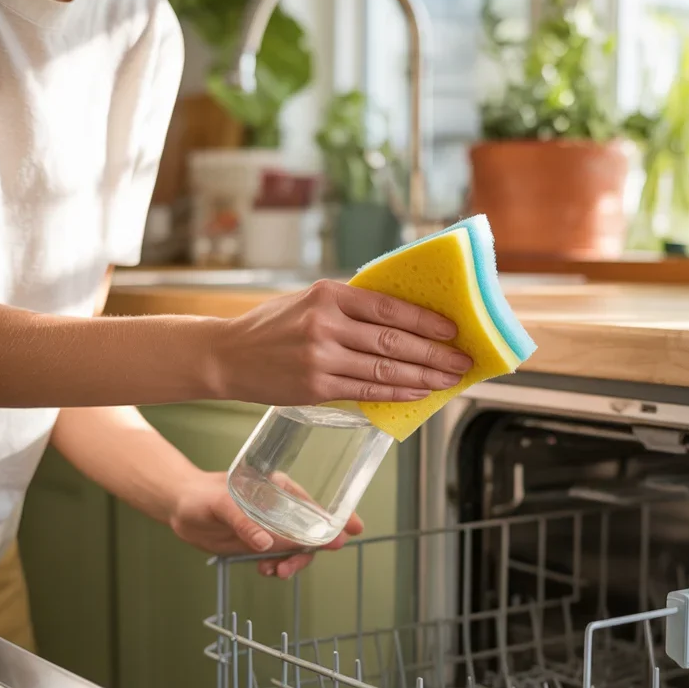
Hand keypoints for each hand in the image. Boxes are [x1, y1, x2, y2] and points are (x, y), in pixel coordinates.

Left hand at [168, 471, 362, 578]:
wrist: (180, 508)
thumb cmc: (201, 496)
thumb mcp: (221, 505)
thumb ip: (243, 523)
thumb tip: (265, 544)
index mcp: (279, 491)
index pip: (314, 505)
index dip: (336, 518)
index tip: (353, 528)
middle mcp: (280, 510)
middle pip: (310, 533)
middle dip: (312, 550)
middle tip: (300, 564)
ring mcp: (271, 528)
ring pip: (296, 550)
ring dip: (292, 563)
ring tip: (275, 572)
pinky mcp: (259, 544)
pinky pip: (277, 559)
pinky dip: (276, 567)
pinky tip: (265, 570)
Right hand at [212, 280, 472, 405]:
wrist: (227, 355)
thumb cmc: (272, 326)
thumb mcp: (308, 300)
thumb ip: (350, 306)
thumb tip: (403, 316)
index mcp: (327, 295)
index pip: (389, 307)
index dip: (425, 319)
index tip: (452, 329)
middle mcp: (325, 324)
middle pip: (393, 341)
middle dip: (434, 353)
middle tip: (461, 361)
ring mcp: (320, 358)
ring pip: (384, 369)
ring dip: (423, 376)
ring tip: (448, 379)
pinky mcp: (316, 387)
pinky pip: (366, 391)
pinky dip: (396, 393)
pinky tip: (418, 393)